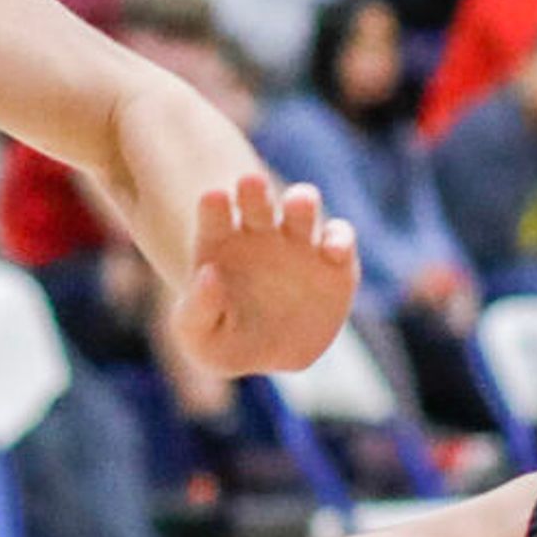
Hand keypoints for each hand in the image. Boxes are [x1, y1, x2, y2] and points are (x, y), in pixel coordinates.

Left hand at [168, 173, 358, 376]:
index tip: (212, 198)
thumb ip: (197, 309)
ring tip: (299, 203)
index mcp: (221, 242)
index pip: (214, 214)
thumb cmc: (224, 340)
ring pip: (302, 208)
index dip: (214, 206)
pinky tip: (332, 250)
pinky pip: (340, 240)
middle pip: (257, 200)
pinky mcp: (334, 262)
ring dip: (302, 200)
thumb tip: (208, 275)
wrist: (269, 354)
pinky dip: (339, 239)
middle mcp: (260, 233)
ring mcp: (299, 243)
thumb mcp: (200, 337)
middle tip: (251, 182)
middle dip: (255, 190)